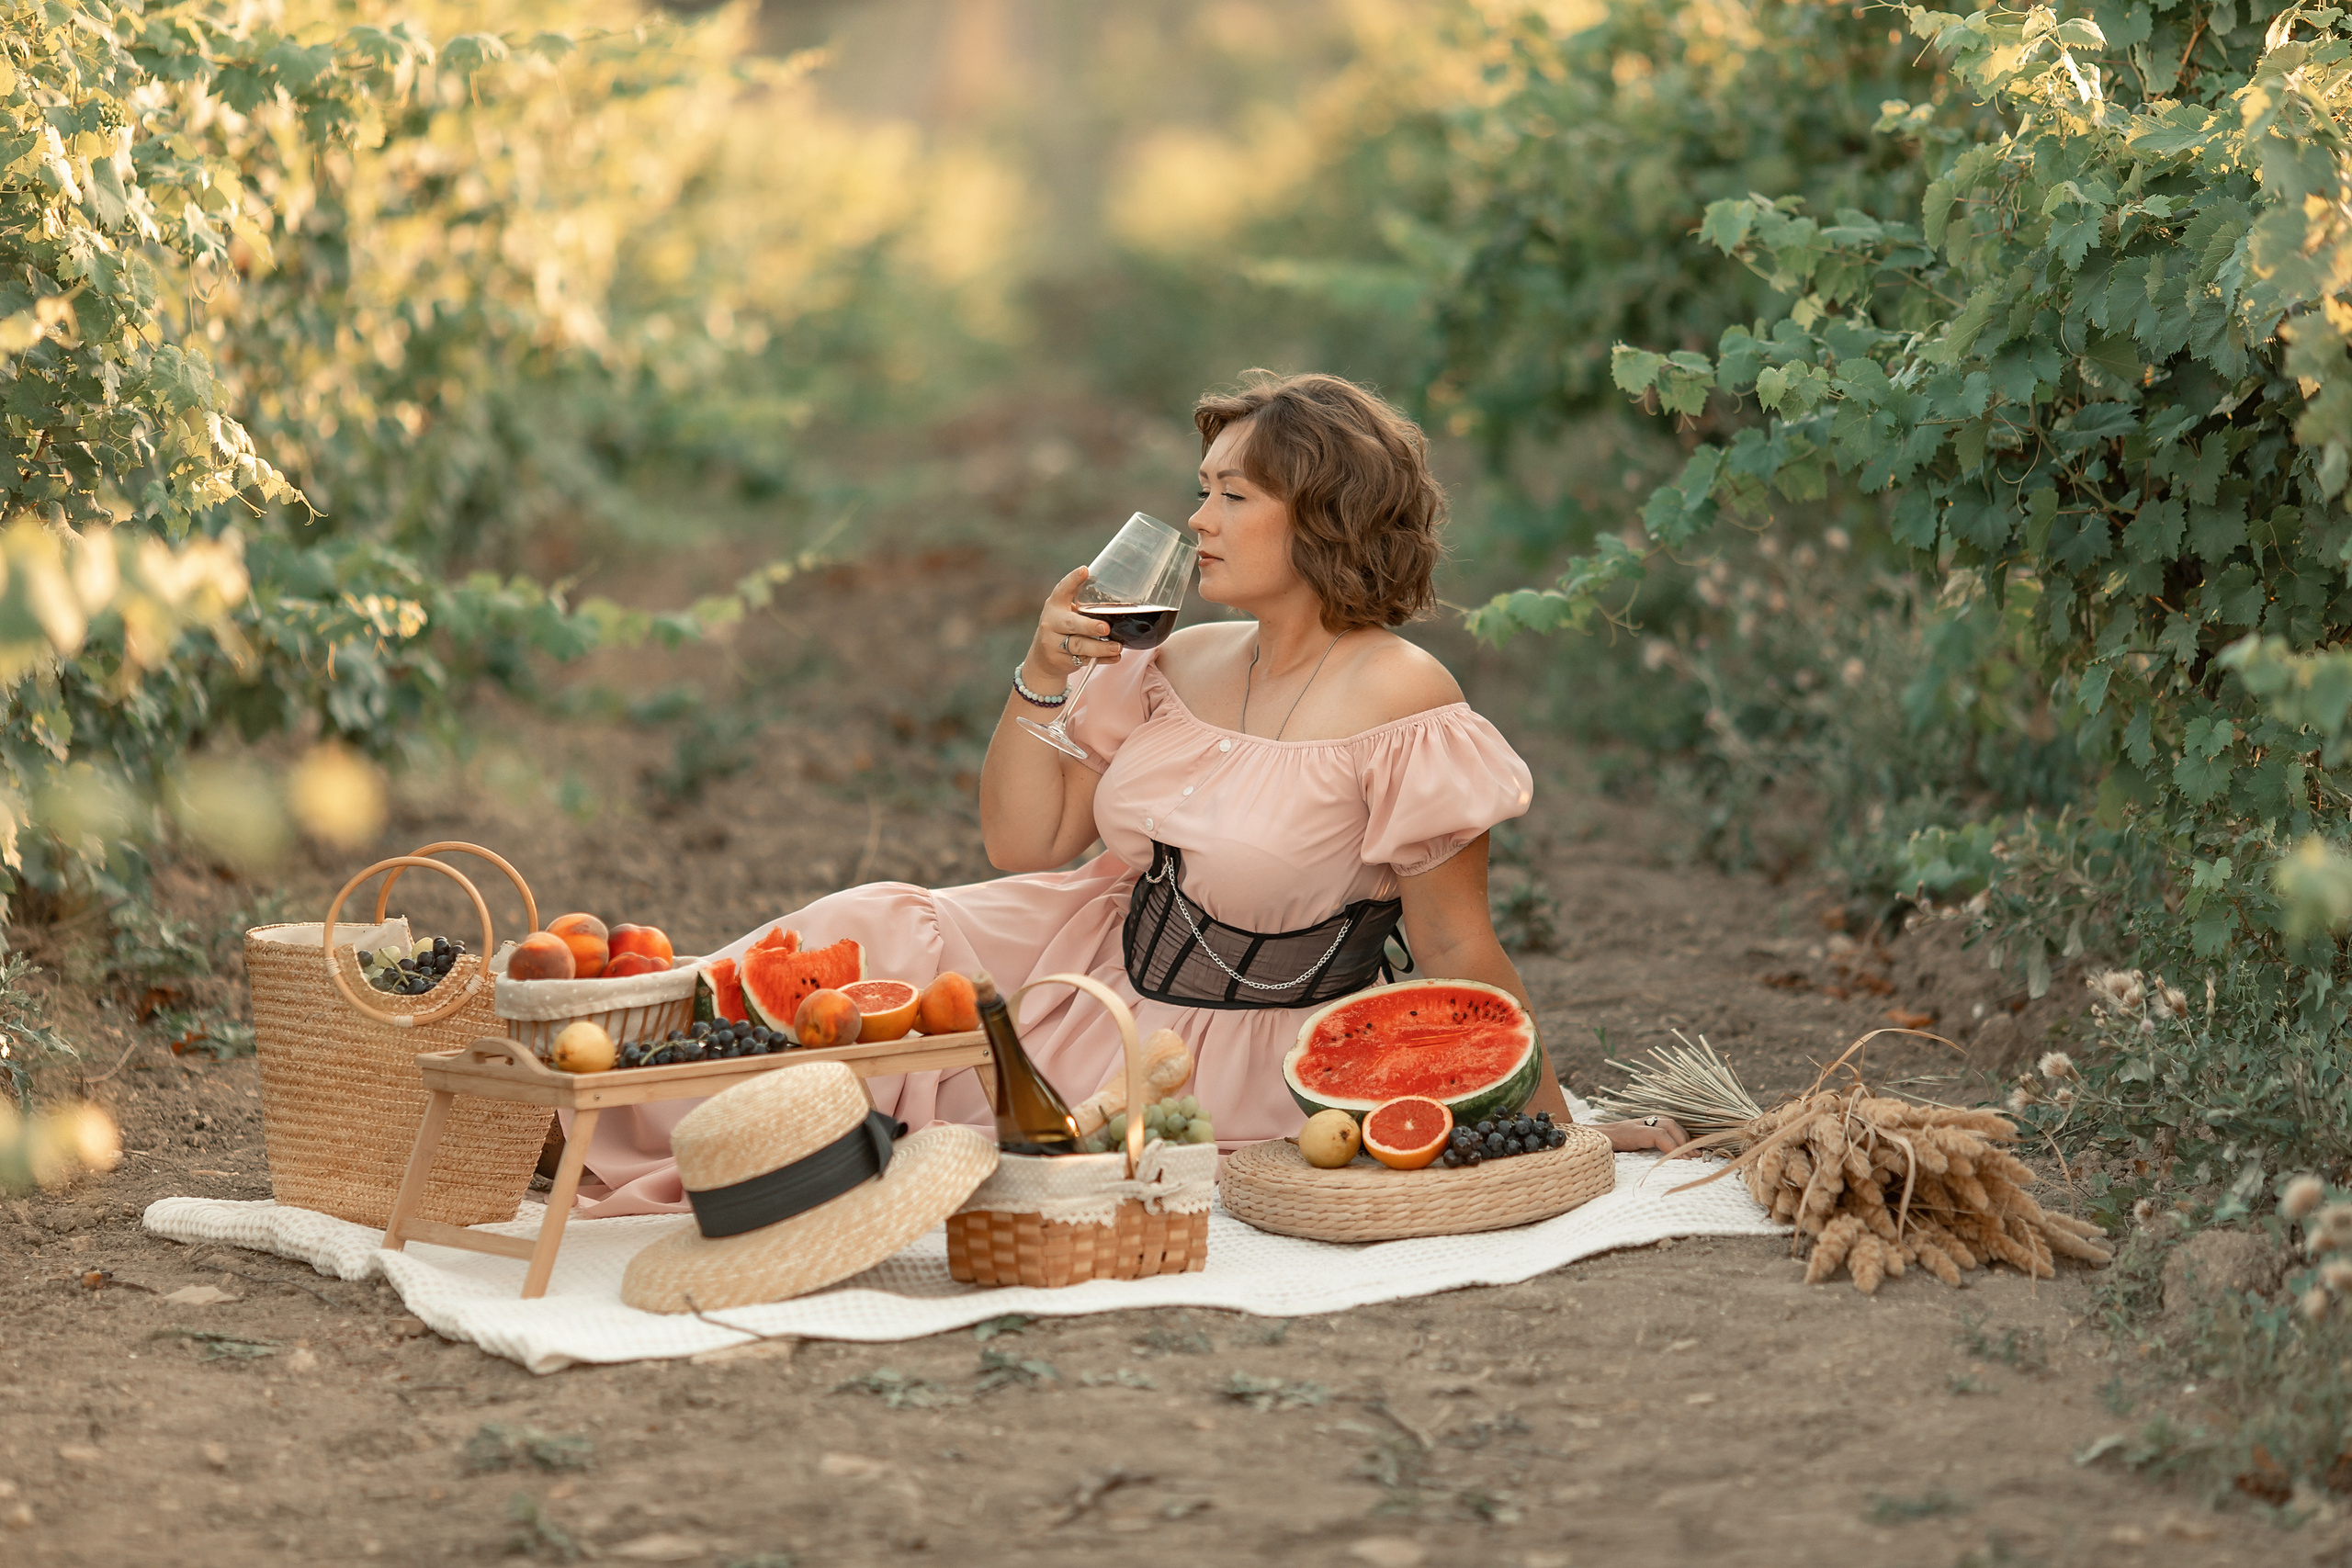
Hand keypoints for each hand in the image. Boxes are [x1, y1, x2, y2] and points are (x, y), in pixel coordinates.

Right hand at [1025, 565, 1121, 684]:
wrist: (1042, 659)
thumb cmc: (1062, 629)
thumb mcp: (1065, 613)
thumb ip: (1082, 605)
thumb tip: (1120, 595)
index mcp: (1055, 605)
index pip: (1062, 590)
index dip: (1072, 580)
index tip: (1084, 571)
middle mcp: (1051, 623)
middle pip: (1071, 624)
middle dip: (1089, 626)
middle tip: (1106, 628)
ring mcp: (1053, 643)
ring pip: (1079, 646)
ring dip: (1100, 647)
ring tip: (1117, 647)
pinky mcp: (1060, 660)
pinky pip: (1084, 660)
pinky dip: (1101, 660)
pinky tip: (1115, 657)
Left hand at [1602, 1115, 1690, 1154]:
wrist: (1590, 1133)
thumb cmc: (1596, 1145)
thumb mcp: (1600, 1151)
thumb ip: (1607, 1155)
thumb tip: (1611, 1158)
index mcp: (1630, 1131)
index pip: (1657, 1135)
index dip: (1672, 1147)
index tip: (1683, 1161)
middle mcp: (1638, 1124)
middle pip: (1667, 1125)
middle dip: (1682, 1141)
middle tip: (1694, 1158)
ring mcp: (1642, 1122)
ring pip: (1669, 1123)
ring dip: (1682, 1136)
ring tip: (1693, 1152)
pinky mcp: (1644, 1125)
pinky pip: (1665, 1125)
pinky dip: (1677, 1134)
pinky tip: (1683, 1146)